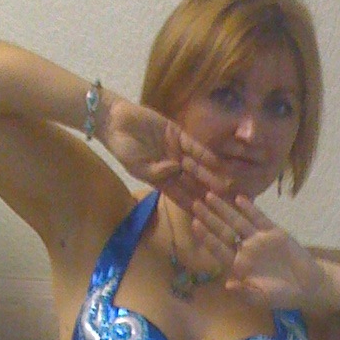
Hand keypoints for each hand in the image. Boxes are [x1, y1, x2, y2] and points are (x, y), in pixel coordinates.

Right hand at [101, 97, 227, 207]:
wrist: (116, 122)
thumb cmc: (122, 149)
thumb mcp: (137, 167)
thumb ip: (156, 172)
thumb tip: (176, 170)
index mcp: (161, 179)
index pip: (179, 196)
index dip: (191, 206)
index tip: (204, 217)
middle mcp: (171, 167)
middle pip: (191, 183)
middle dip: (205, 193)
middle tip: (222, 205)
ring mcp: (175, 150)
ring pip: (196, 165)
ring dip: (209, 175)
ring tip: (224, 186)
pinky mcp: (177, 134)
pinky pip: (193, 145)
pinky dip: (203, 153)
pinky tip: (215, 162)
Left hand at [190, 193, 330, 311]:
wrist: (306, 287)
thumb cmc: (281, 297)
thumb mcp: (261, 299)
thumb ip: (245, 292)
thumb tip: (228, 285)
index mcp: (238, 266)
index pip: (218, 249)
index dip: (207, 237)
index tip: (195, 224)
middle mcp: (245, 250)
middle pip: (224, 231)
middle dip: (210, 218)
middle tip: (195, 204)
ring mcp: (258, 240)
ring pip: (238, 221)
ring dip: (224, 209)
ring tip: (210, 195)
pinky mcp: (274, 232)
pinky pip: (259, 218)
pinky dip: (250, 208)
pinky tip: (239, 198)